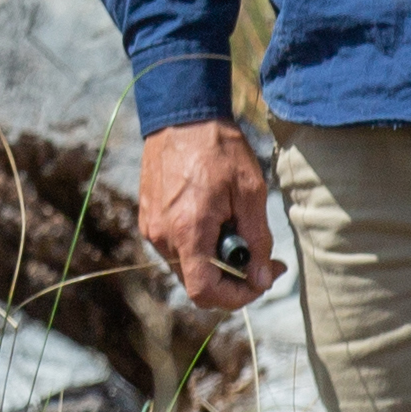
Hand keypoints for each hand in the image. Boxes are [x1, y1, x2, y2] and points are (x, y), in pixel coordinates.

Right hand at [136, 119, 282, 319]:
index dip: (236, 297)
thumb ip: (257, 240)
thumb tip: (261, 279)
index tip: (261, 279)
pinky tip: (215, 218)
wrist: (181, 114)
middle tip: (262, 256)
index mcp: (188, 231)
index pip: (205, 292)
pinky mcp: (148, 218)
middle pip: (197, 283)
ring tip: (236, 227)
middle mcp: (163, 236)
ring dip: (214, 261)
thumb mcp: (250, 191)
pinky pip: (176, 247)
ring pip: (188, 266)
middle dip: (232, 279)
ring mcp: (151, 227)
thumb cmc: (218, 148)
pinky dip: (198, 245)